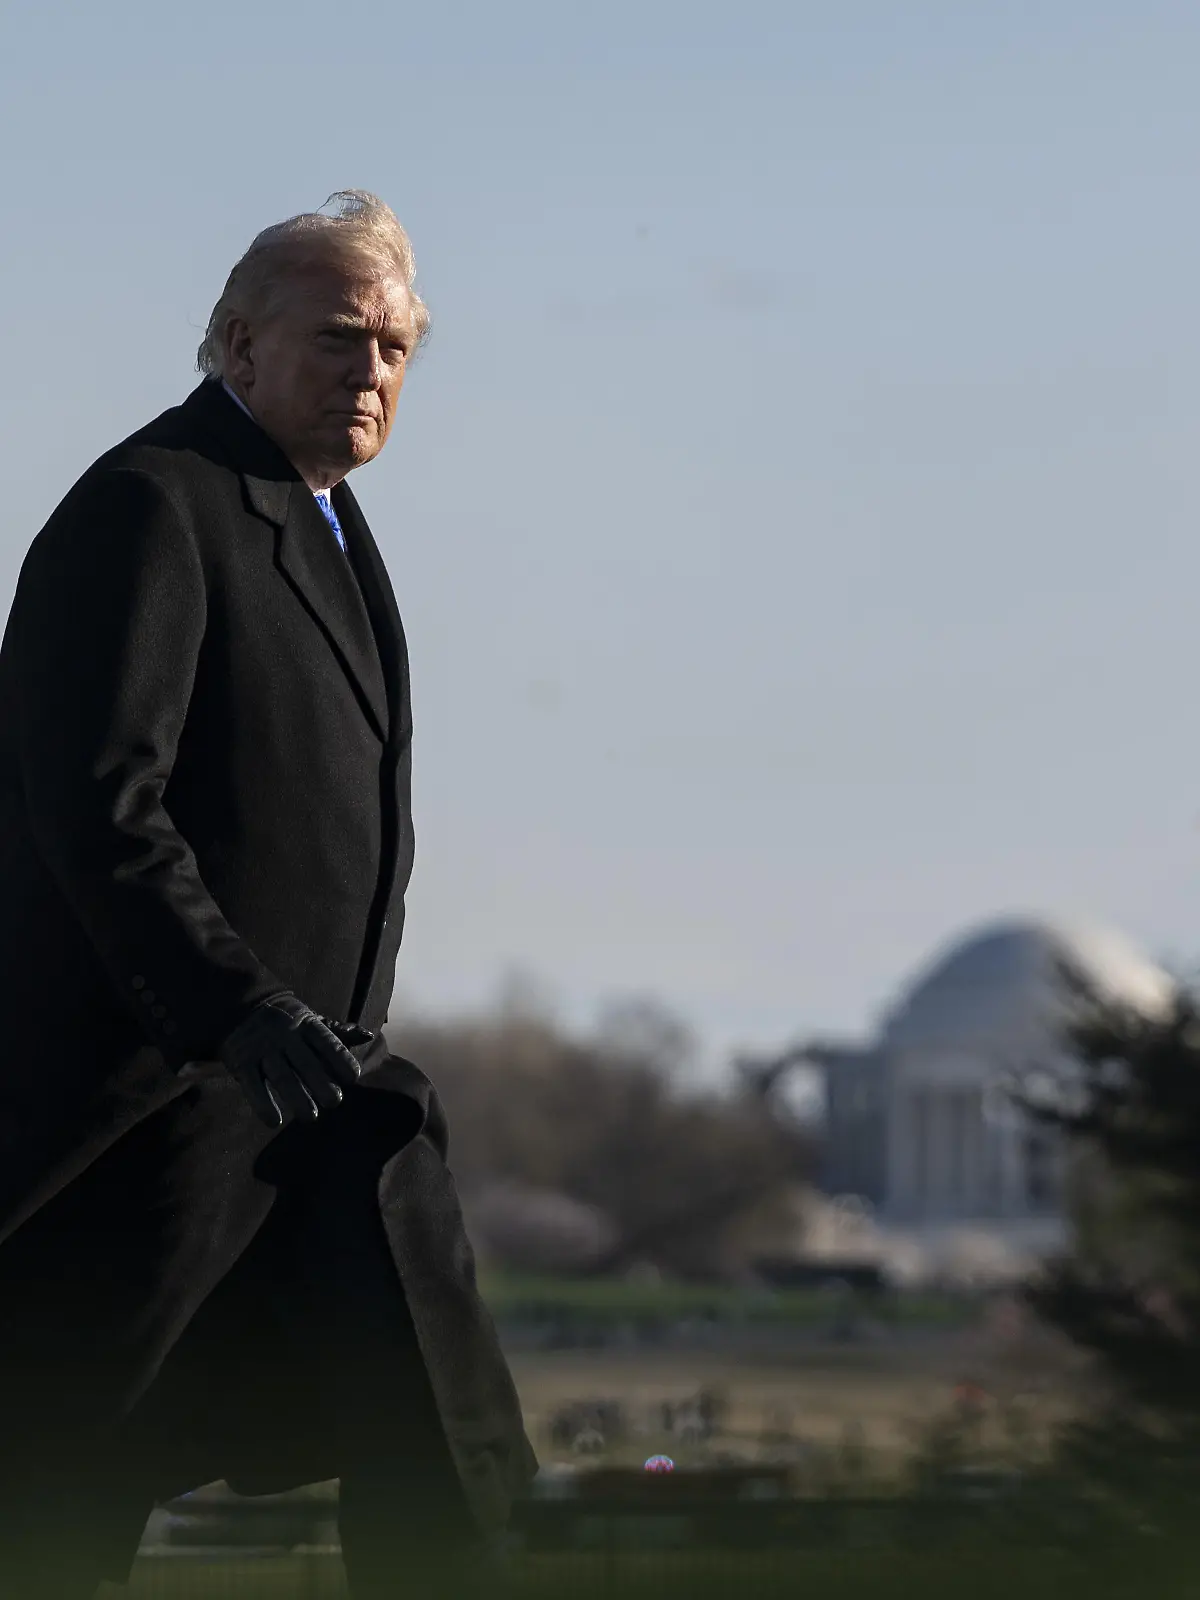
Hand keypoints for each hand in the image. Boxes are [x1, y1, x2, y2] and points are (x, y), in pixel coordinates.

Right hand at [217, 994, 372, 1127]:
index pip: (326, 1041)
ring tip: (310, 1117)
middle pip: (305, 1062)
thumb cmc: (287, 1021)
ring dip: (296, 1096)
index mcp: (306, 1024)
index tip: (354, 1077)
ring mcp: (262, 1049)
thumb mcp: (311, 1021)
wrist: (242, 1006)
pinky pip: (252, 1084)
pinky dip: (262, 1103)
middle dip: (320, 1082)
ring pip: (281, 1075)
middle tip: (335, 1102)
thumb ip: (338, 1033)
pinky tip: (274, 1121)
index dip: (340, 1058)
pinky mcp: (241, 1062)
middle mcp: (285, 1036)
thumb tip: (368, 1036)